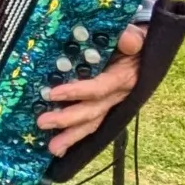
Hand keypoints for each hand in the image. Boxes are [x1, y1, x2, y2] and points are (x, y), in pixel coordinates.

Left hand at [40, 24, 145, 156]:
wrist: (142, 49)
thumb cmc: (132, 41)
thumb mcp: (135, 36)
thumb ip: (131, 38)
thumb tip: (129, 40)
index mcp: (123, 78)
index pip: (100, 88)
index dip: (78, 92)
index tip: (54, 94)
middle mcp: (117, 95)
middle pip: (92, 111)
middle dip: (68, 119)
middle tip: (42, 122)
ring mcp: (110, 103)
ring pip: (91, 123)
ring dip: (71, 136)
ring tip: (52, 149)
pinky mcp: (103, 107)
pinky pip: (90, 124)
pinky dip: (75, 137)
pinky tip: (59, 149)